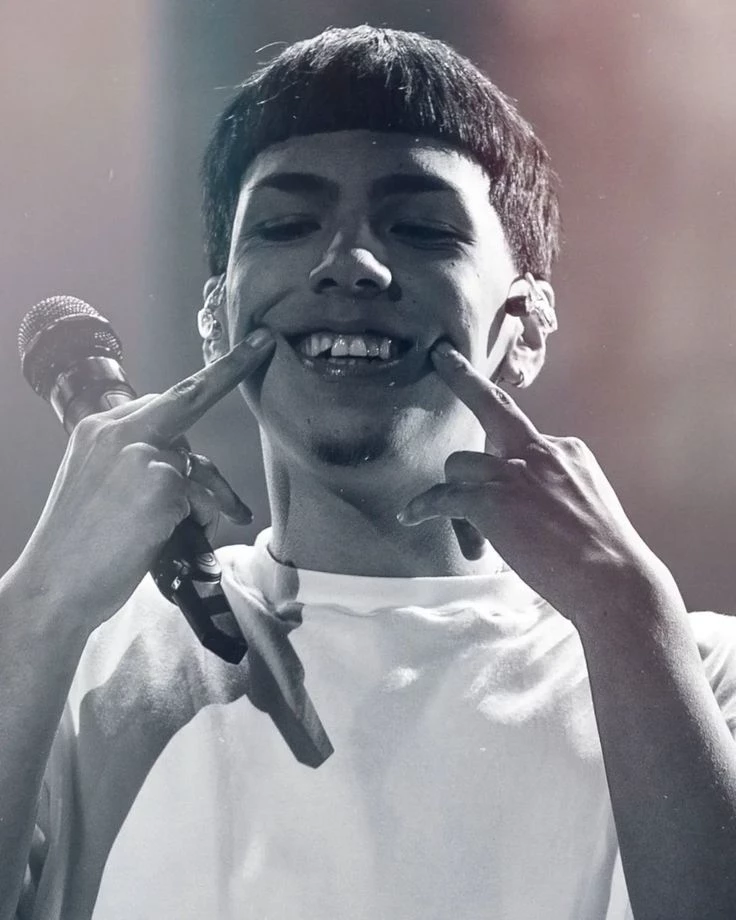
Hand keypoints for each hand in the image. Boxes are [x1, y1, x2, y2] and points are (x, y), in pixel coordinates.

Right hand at [17, 328, 274, 629]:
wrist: (54, 587)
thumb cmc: (81, 546)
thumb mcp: (102, 487)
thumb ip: (141, 462)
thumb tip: (192, 467)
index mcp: (100, 428)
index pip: (163, 397)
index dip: (212, 373)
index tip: (250, 346)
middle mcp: (118, 431)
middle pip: (187, 402)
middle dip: (230, 373)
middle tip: (262, 347)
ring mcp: (140, 455)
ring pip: (198, 466)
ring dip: (213, 497)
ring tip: (218, 520)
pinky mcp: (160, 485)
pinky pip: (201, 501)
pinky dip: (198, 523)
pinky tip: (170, 540)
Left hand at [399, 342, 665, 624]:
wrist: (612, 578)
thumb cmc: (606, 555)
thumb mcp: (591, 502)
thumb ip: (561, 486)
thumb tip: (534, 500)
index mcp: (567, 451)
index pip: (524, 437)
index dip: (503, 436)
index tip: (489, 397)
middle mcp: (540, 451)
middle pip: (494, 407)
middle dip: (465, 378)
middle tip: (443, 357)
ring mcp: (513, 473)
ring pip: (460, 462)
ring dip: (453, 488)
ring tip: (462, 524)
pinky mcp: (490, 501)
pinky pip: (443, 496)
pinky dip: (424, 506)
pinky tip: (412, 514)